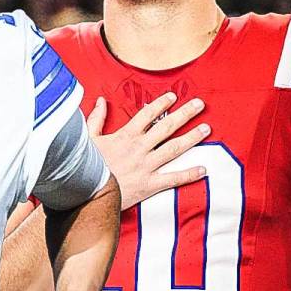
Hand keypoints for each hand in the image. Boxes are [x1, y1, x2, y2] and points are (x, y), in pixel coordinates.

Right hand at [87, 93, 208, 209]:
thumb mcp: (86, 139)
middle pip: (166, 127)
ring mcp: (146, 166)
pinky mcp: (150, 184)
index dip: (161, 104)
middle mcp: (140, 148)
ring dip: (191, 138)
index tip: (173, 97)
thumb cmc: (85, 166)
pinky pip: (173, 178)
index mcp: (125, 136)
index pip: (147, 115)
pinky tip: (203, 169)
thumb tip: (101, 101)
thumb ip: (96, 119)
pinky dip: (189, 174)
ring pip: (174, 149)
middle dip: (184, 114)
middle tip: (199, 105)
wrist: (87, 194)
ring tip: (206, 129)